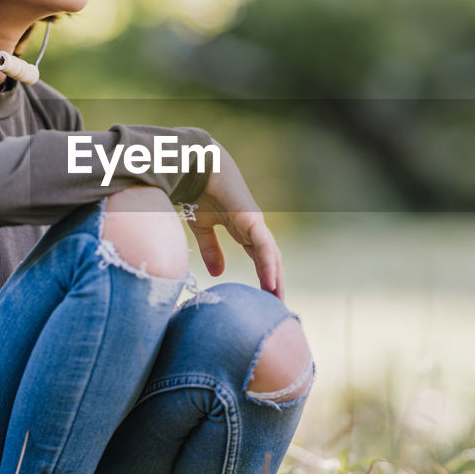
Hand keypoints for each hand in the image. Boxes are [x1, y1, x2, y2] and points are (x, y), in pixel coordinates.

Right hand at [187, 149, 283, 298]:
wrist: (197, 169)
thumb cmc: (198, 193)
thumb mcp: (203, 228)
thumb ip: (211, 250)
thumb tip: (218, 274)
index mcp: (243, 229)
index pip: (259, 256)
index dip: (264, 275)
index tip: (266, 296)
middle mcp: (253, 227)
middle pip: (270, 258)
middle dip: (275, 281)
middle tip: (277, 304)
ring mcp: (255, 223)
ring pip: (272, 255)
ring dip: (276, 277)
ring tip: (278, 299)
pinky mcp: (252, 220)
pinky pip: (264, 247)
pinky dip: (268, 265)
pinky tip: (271, 282)